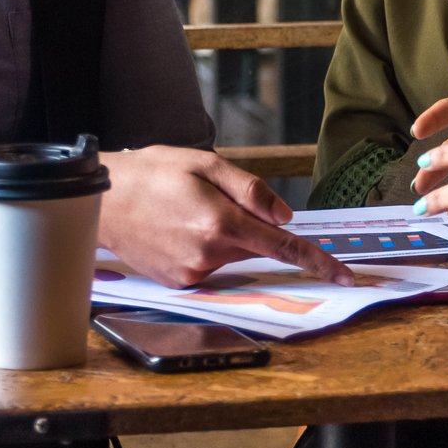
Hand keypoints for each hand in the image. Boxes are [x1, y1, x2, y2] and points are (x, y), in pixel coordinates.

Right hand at [97, 146, 354, 288]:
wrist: (102, 201)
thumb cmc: (153, 173)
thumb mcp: (206, 164)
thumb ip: (252, 190)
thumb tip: (285, 216)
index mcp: (221, 224)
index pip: (283, 247)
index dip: (318, 261)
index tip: (345, 275)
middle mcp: (208, 256)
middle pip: (255, 246)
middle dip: (248, 226)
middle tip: (210, 199)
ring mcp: (191, 274)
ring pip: (232, 255)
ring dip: (224, 235)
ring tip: (186, 210)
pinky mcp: (178, 283)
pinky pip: (210, 265)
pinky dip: (205, 247)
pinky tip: (177, 227)